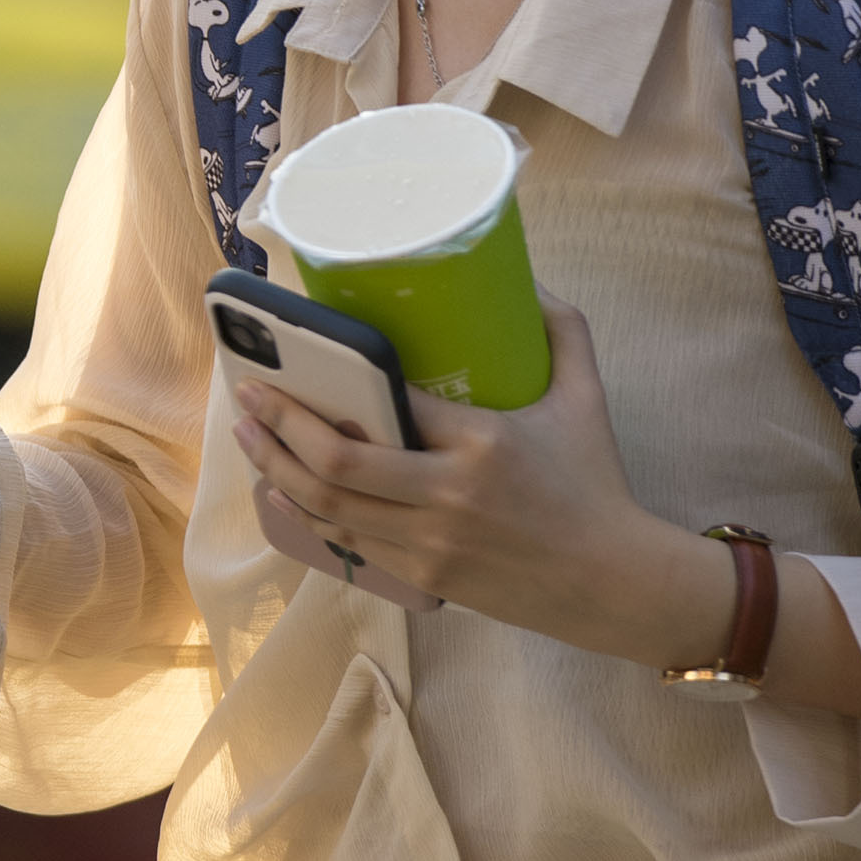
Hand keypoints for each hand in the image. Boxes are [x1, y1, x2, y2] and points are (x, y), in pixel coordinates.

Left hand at [230, 292, 737, 667]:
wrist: (613, 582)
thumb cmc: (595, 483)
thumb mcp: (585, 397)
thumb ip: (560, 331)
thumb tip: (525, 278)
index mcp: (484, 442)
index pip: (393, 402)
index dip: (341, 377)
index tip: (303, 351)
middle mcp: (448, 494)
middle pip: (338, 460)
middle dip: (280, 423)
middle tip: (248, 392)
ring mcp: (430, 542)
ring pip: (329, 506)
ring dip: (276, 468)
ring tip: (247, 434)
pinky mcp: (424, 576)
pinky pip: (347, 542)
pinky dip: (305, 513)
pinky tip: (280, 489)